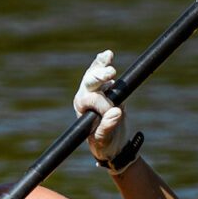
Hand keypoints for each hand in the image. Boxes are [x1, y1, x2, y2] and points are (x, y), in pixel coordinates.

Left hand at [73, 49, 129, 163]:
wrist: (113, 143)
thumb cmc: (104, 144)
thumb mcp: (104, 140)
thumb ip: (107, 128)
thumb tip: (116, 112)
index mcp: (81, 107)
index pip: (92, 99)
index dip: (104, 104)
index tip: (116, 113)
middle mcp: (86, 95)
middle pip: (89, 81)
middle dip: (98, 76)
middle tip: (110, 73)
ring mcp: (96, 89)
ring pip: (95, 73)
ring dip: (101, 65)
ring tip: (108, 56)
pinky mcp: (107, 86)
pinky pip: (103, 71)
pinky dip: (104, 62)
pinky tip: (108, 54)